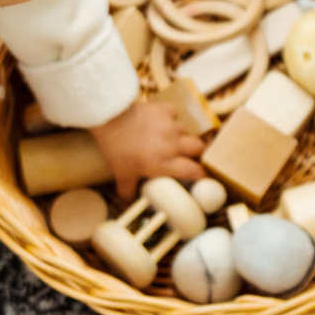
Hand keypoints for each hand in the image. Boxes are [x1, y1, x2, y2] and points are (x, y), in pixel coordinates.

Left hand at [88, 101, 205, 198]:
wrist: (111, 119)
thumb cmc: (117, 149)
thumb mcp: (121, 174)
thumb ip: (127, 191)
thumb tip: (127, 205)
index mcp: (166, 163)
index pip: (194, 171)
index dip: (201, 175)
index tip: (202, 177)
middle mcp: (173, 144)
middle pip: (199, 148)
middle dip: (198, 153)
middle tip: (191, 156)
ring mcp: (171, 125)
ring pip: (187, 131)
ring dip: (183, 136)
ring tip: (173, 139)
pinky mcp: (164, 110)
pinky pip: (175, 113)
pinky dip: (171, 118)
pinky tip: (163, 121)